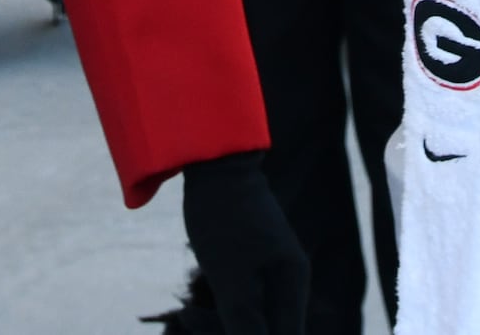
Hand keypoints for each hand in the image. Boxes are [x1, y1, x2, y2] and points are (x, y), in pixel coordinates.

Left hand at [182, 153, 307, 334]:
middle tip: (190, 322)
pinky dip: (219, 315)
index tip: (210, 334)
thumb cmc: (222, 216)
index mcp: (293, 285)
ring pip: (254, 324)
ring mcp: (274, 275)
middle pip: (270, 334)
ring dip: (219, 329)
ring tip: (186, 317)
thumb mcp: (229, 275)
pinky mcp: (254, 269)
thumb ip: (245, 322)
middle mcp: (291, 283)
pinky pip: (243, 308)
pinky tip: (191, 312)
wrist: (212, 162)